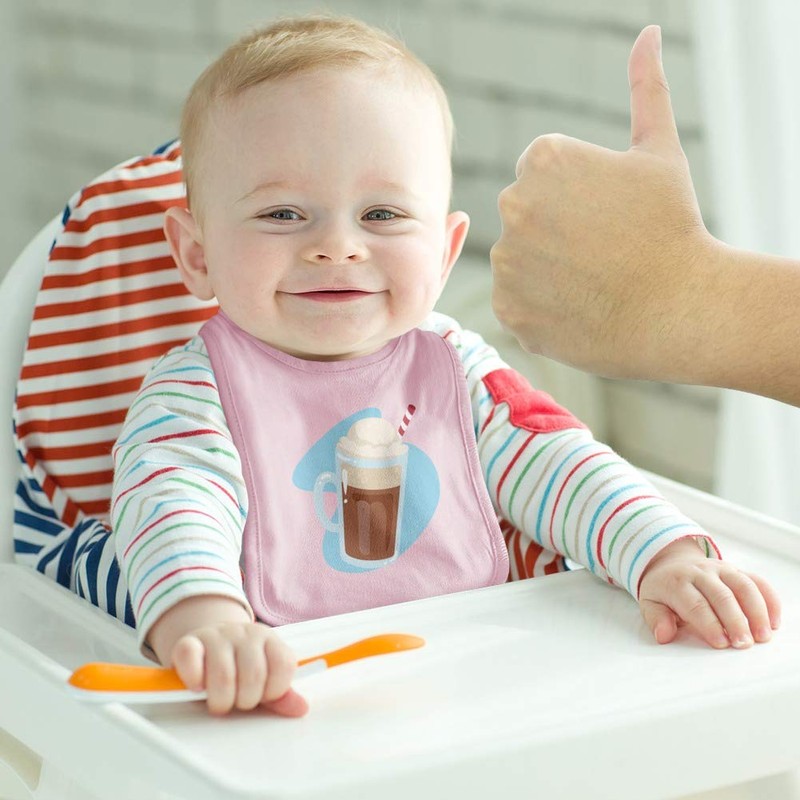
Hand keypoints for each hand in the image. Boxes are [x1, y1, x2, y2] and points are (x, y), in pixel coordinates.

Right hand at [147, 595, 307, 716]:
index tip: (263, 696)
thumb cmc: (237, 669)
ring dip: (221, 699)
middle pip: (254, 675)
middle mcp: (245, 632)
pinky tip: (198, 687)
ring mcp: (217, 635)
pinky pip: (191, 658)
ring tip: (219, 701)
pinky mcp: (188, 641)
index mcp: (269, 640)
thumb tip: (301, 708)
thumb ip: (281, 695)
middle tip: (237, 702)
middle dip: (246, 700)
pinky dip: (194, 679)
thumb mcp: (263, 680)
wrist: (205, 646)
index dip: (274, 690)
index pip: (284, 665)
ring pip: (223, 675)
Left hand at [491, 26, 715, 380]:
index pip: (542, 175)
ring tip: (594, 282)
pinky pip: (516, 303)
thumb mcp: (660, 151)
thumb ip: (645, 90)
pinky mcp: (505, 308)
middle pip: (528, 217)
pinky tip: (579, 307)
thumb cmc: (672, 227)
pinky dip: (540, 308)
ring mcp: (506, 260)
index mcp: (543, 158)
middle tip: (603, 251)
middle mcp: (513, 204)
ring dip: (546, 270)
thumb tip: (648, 36)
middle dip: (557, 231)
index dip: (578, 198)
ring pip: (520, 261)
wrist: (678, 309)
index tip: (607, 216)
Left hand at [638, 538, 780, 648]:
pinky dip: (769, 599)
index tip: (721, 643)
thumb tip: (664, 635)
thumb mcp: (650, 602)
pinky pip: (757, 581)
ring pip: (743, 586)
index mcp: (677, 582)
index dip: (709, 624)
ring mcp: (721, 569)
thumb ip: (656, 619)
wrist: (671, 562)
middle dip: (735, 621)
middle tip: (744, 644)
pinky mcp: (736, 570)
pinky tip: (774, 621)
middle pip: (722, 596)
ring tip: (763, 636)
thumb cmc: (664, 589)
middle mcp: (701, 572)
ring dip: (756, 611)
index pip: (695, 604)